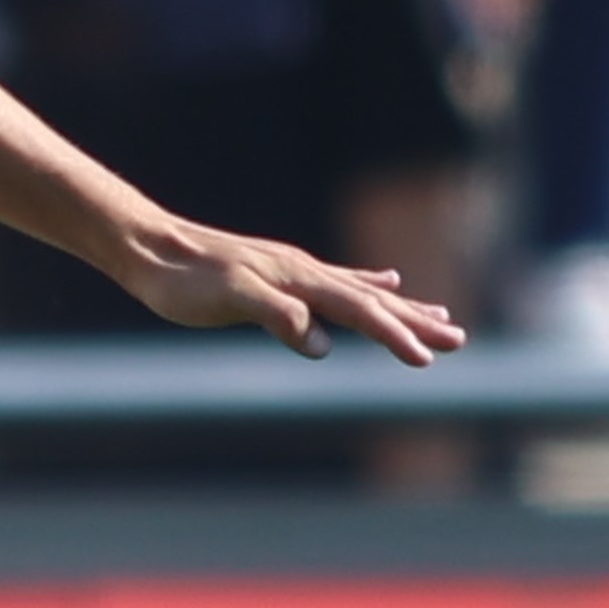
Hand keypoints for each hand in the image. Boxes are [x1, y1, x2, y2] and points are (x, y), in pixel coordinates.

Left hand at [121, 221, 464, 365]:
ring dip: (402, 307)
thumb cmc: (182, 281)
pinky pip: (339, 281)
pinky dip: (368, 285)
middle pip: (373, 301)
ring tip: (439, 313)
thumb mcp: (227, 301)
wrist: (149, 247)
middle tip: (459, 339)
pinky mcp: (280, 273)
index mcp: (298, 279)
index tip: (428, 360)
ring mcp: (294, 270)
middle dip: (416, 322)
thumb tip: (321, 344)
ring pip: (362, 291)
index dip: (396, 336)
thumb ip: (276, 316)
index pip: (359, 312)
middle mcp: (304, 271)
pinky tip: (385, 282)